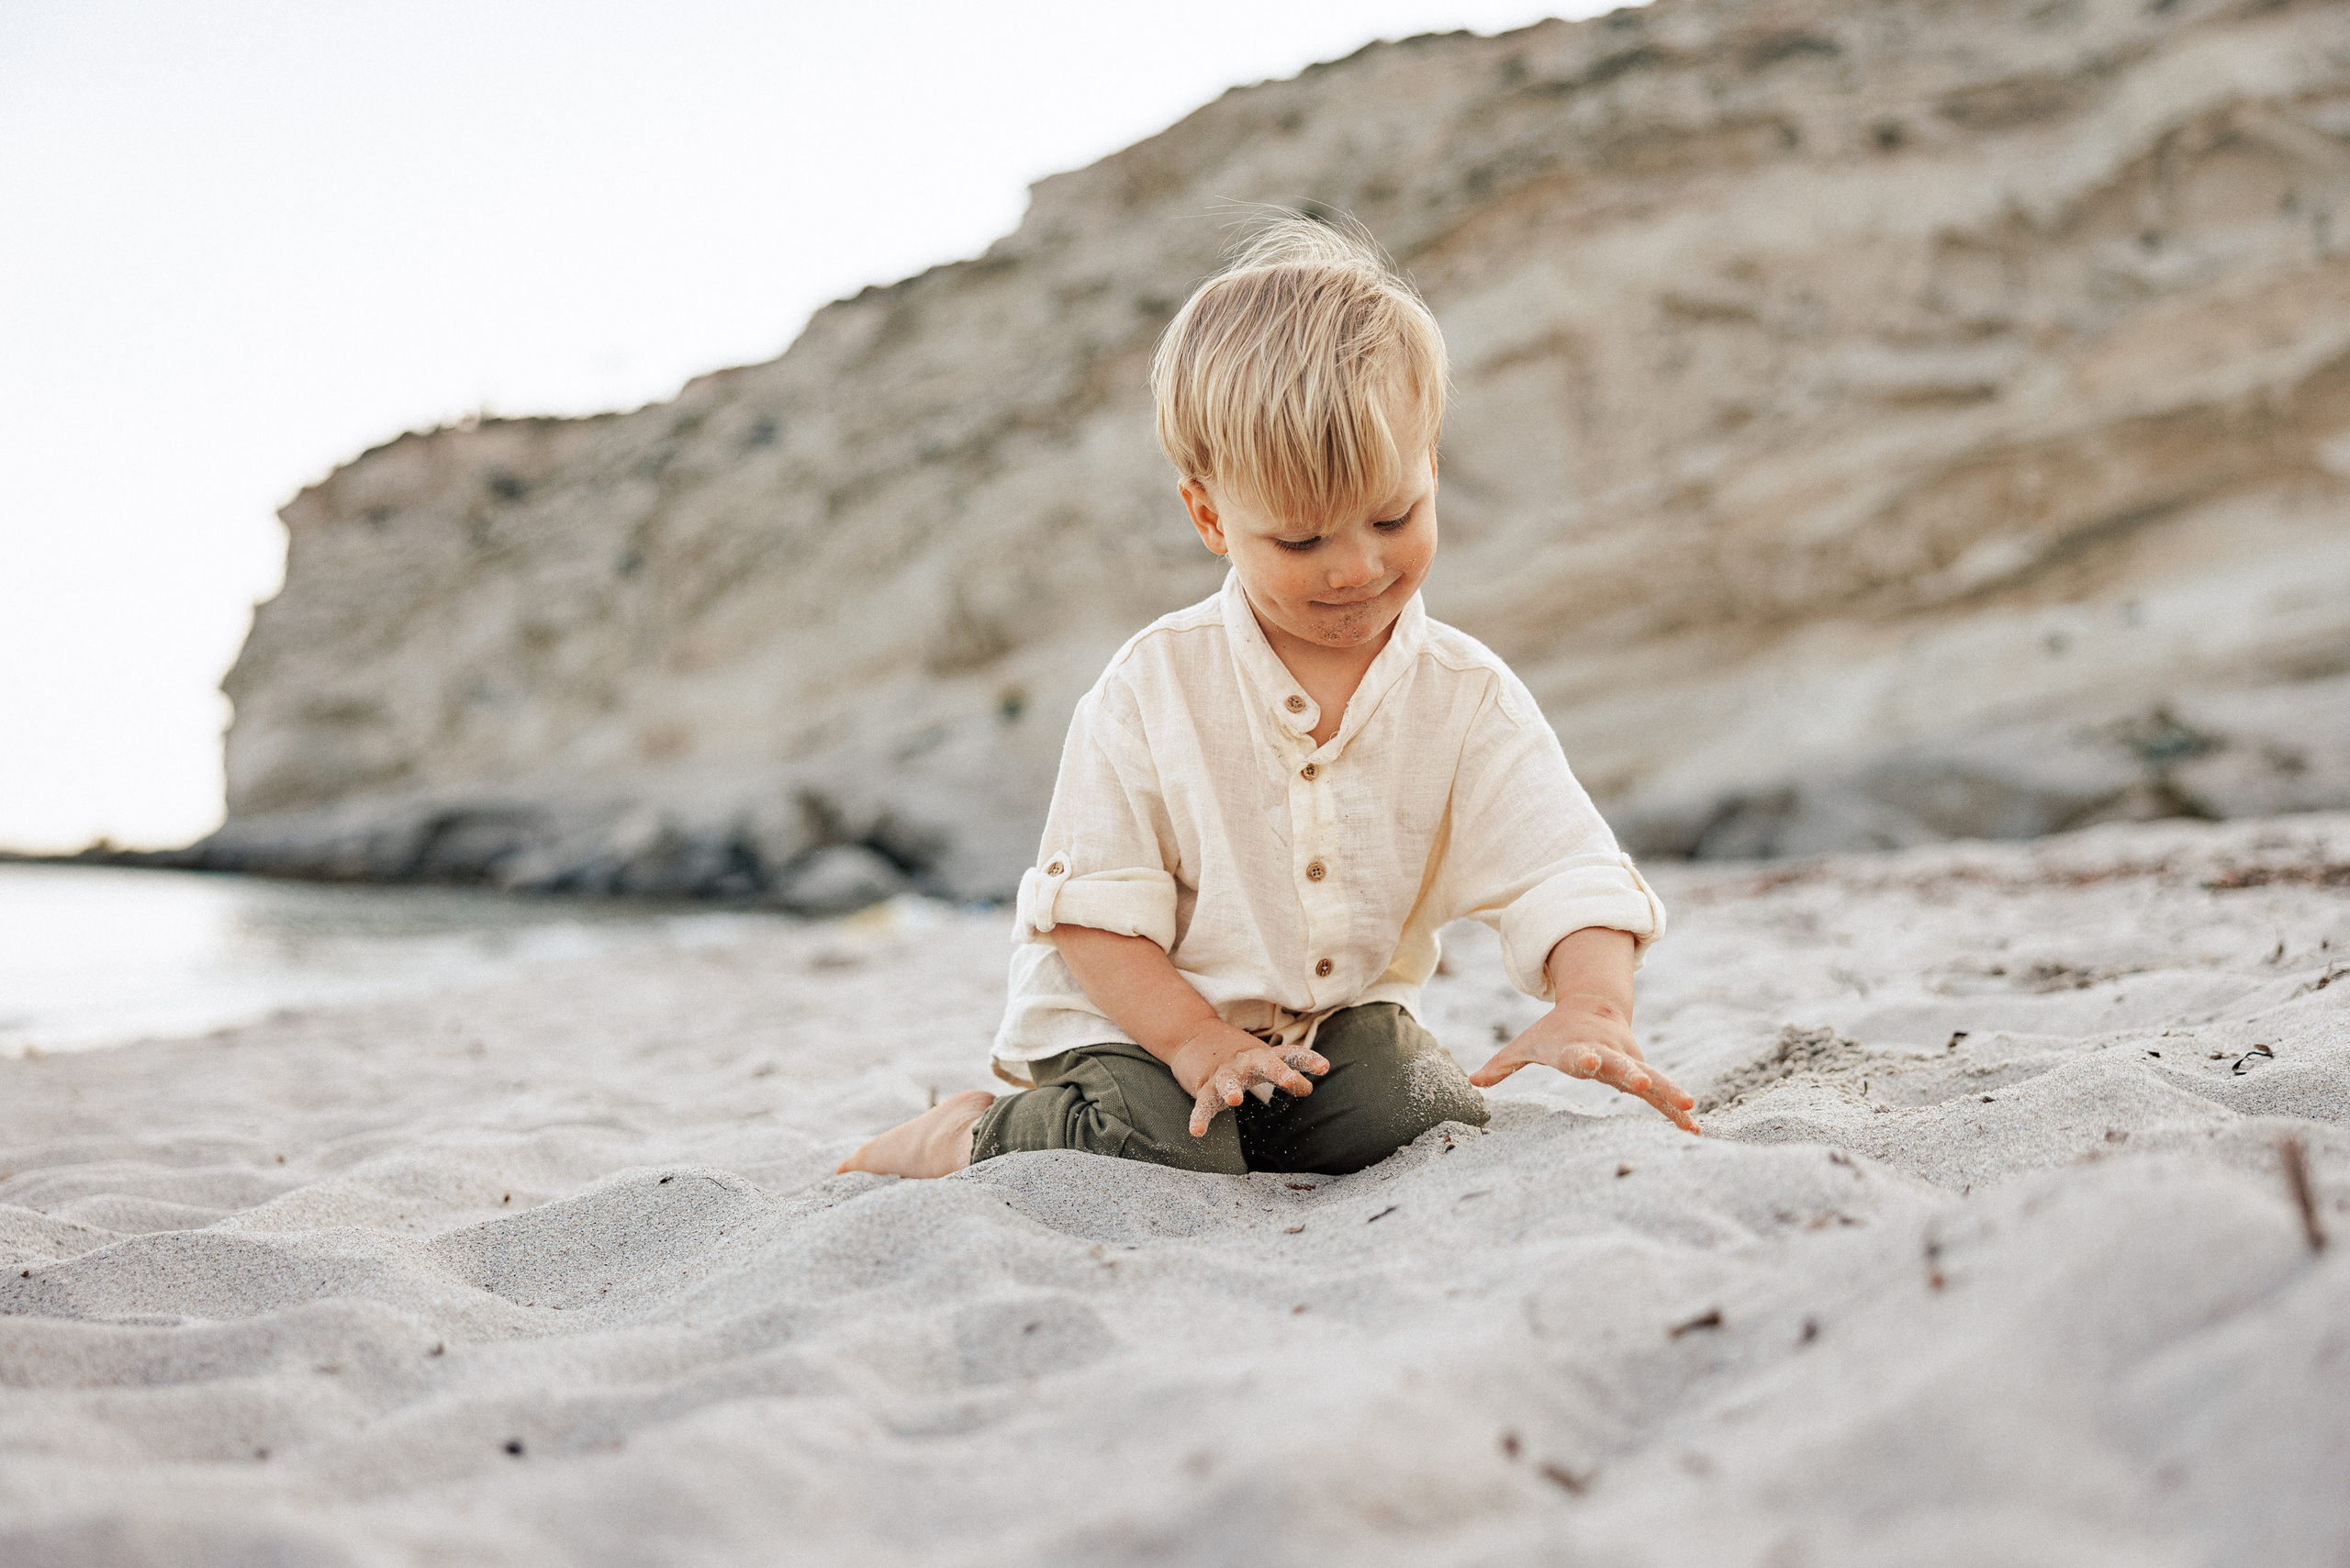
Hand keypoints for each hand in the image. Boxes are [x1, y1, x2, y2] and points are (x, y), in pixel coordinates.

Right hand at [1166, 1021, 1329, 1137]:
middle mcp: (1244, 1062)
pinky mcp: (1202, 1085)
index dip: (1307, 1060)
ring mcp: (1222, 1072)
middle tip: (1289, 1080)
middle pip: (1263, 1062)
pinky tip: (1197, 1132)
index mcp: (1262, 1055)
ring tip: (1235, 1100)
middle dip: (1277, 1071)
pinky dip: (1199, 1117)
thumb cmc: (1235, 1053)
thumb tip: (1308, 1089)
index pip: (1288, 1054)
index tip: (1324, 1067)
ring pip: (1227, 1079)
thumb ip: (1285, 1075)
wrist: (1190, 1033)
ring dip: (1231, 1088)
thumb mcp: (1262, 1061)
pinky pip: (1202, 1103)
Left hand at [1471, 994, 1698, 1133]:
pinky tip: (1693, 1127)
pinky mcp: (1641, 1070)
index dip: (1582, 1057)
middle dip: (1630, 1073)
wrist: (1594, 1004)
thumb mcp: (1526, 1044)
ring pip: (1650, 1076)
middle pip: (1618, 1063)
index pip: (1578, 1053)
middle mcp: (1606, 1052)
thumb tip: (1472, 1081)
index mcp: (1576, 1047)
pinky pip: (1660, 1092)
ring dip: (1667, 1092)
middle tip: (1640, 1083)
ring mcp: (1627, 1060)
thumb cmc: (1554, 1031)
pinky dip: (1674, 1108)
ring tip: (1688, 1109)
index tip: (1587, 1060)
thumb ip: (1502, 1064)